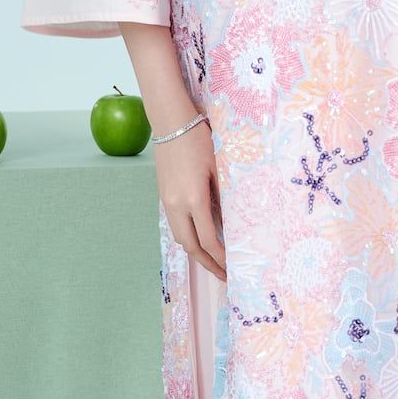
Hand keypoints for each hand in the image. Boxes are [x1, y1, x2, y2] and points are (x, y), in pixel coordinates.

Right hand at [155, 120, 226, 280]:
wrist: (171, 123)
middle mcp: (176, 205)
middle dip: (208, 264)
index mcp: (193, 199)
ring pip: (181, 238)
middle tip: (224, 275)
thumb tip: (232, 224)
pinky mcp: (164, 197)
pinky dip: (189, 237)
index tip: (233, 267)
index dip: (221, 257)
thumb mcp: (218, 168)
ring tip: (214, 262)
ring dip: (197, 253)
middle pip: (191, 247)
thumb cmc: (199, 140)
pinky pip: (176, 225)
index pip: (208, 240)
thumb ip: (224, 198)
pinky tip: (201, 239)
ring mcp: (167, 202)